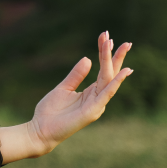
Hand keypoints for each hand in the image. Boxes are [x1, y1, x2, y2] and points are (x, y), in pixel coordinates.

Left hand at [0, 32, 132, 162]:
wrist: (40, 130)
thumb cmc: (51, 112)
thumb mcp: (63, 88)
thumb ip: (76, 75)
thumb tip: (87, 59)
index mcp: (91, 92)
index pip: (103, 70)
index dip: (106, 54)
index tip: (106, 36)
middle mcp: (97, 98)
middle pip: (110, 73)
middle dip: (117, 56)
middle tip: (126, 41)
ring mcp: (96, 105)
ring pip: (109, 79)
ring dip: (114, 62)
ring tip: (121, 46)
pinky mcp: (92, 111)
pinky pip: (106, 94)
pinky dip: (116, 82)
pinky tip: (124, 71)